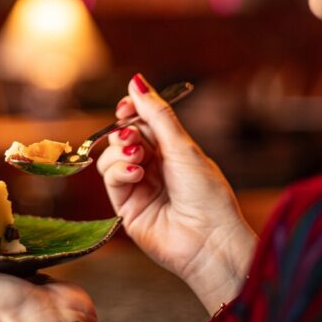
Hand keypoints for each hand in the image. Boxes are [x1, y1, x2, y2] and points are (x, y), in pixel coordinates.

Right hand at [97, 74, 257, 312]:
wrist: (210, 241)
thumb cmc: (207, 194)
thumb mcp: (182, 146)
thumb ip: (156, 114)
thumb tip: (136, 80)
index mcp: (172, 151)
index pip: (141, 122)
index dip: (130, 111)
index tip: (125, 107)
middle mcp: (154, 168)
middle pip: (123, 138)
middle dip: (124, 132)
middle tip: (133, 136)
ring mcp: (139, 188)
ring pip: (111, 157)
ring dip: (120, 152)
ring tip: (137, 158)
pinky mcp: (126, 208)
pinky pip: (111, 179)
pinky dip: (119, 171)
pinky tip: (136, 175)